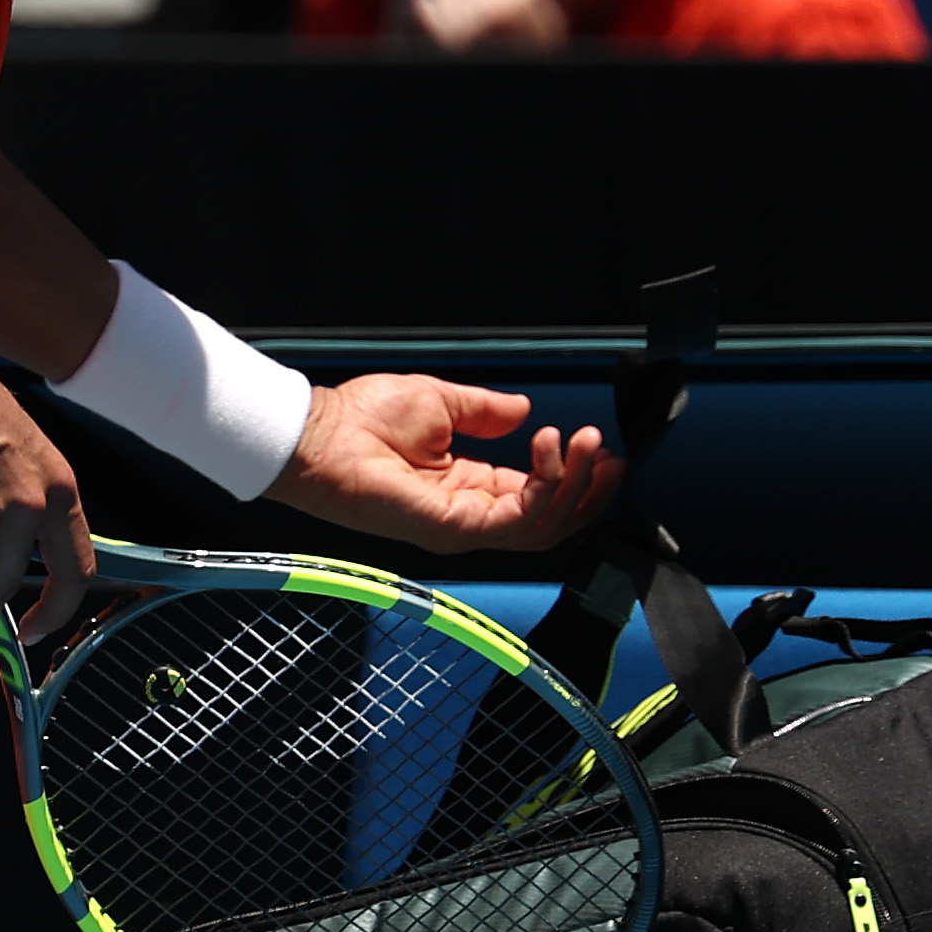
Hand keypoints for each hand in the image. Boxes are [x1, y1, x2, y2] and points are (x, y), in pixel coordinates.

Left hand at [265, 376, 621, 557]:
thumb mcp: (442, 401)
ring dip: (575, 484)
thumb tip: (523, 409)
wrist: (323, 433)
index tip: (598, 443)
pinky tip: (550, 448)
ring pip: (543, 525)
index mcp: (467, 485)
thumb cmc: (364, 416)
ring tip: (586, 442)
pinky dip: (545, 486)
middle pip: (549, 519)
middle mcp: (470, 513)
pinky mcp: (455, 529)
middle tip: (608, 451)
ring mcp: (464, 527)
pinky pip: (519, 520)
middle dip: (587, 487)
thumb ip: (486, 411)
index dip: (572, 473)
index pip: (534, 494)